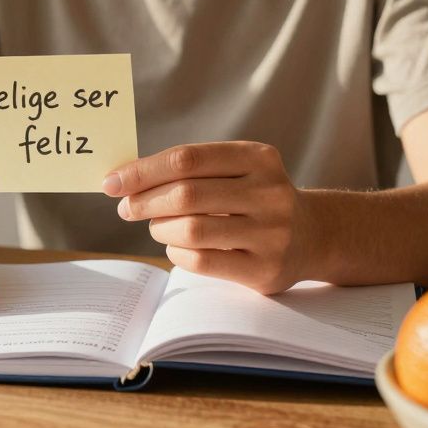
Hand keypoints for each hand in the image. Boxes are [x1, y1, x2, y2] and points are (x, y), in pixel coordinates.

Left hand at [103, 142, 315, 293]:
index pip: (187, 159)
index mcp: (258, 158)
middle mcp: (270, 193)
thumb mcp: (237, 170)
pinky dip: (176, 253)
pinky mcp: (264, 270)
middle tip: (128, 208)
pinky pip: (202, 261)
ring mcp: (272, 234)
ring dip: (160, 229)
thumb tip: (124, 180)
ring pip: (191, 230)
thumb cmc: (255, 198)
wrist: (314, 235)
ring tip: (158, 226)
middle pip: (186, 194)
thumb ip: (190, 169)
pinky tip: (177, 246)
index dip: (143, 171)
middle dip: (145, 201)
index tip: (112, 182)